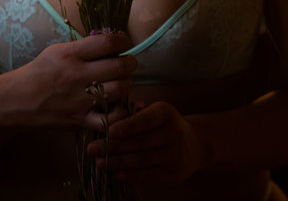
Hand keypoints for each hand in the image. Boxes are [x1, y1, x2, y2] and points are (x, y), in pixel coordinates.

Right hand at [12, 32, 135, 130]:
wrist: (18, 100)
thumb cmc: (40, 71)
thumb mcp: (57, 50)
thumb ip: (83, 47)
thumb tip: (111, 41)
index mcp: (71, 54)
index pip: (107, 42)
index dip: (123, 40)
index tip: (125, 42)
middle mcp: (77, 75)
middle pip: (119, 66)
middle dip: (130, 63)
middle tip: (128, 64)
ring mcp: (79, 99)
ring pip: (120, 90)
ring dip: (126, 85)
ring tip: (122, 83)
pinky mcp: (79, 120)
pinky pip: (109, 120)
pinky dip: (118, 113)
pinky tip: (116, 105)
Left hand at [87, 102, 203, 184]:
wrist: (195, 144)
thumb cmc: (164, 125)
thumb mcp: (154, 112)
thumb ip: (134, 115)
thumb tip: (108, 122)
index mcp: (167, 113)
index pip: (145, 120)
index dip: (127, 126)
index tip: (108, 131)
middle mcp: (174, 133)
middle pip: (140, 142)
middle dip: (113, 146)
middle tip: (92, 149)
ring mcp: (176, 156)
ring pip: (142, 160)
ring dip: (118, 162)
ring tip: (100, 162)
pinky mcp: (174, 174)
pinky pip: (148, 175)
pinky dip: (130, 175)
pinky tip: (116, 172)